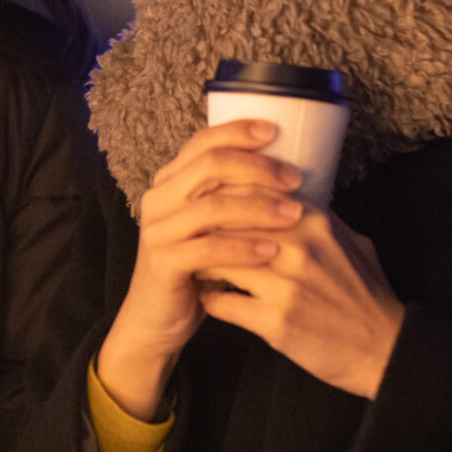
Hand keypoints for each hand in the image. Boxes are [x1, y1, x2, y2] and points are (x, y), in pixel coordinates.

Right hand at [94, 120, 306, 420]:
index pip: (203, 143)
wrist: (157, 319)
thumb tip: (287, 173)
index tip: (275, 132)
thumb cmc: (196, 269)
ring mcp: (157, 230)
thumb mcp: (215, 227)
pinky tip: (271, 251)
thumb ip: (234, 197)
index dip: (238, 132)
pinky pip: (207, 248)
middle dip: (257, 168)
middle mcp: (158, 198)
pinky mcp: (162, 262)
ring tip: (294, 215)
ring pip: (211, 206)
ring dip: (258, 208)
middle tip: (294, 180)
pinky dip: (243, 248)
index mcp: (170, 182)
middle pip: (208, 166)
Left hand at [198, 207, 405, 398]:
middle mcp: (298, 248)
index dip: (220, 198)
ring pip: (218, 259)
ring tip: (196, 267)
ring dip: (202, 264)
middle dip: (204, 229)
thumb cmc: (366, 296)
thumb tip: (286, 196)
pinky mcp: (275, 322)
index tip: (205, 206)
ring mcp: (285, 285)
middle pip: (227, 222)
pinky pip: (222, 302)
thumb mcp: (351, 243)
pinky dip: (210, 299)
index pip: (250, 192)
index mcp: (314, 222)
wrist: (385, 350)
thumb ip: (318, 217)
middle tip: (190, 237)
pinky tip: (210, 299)